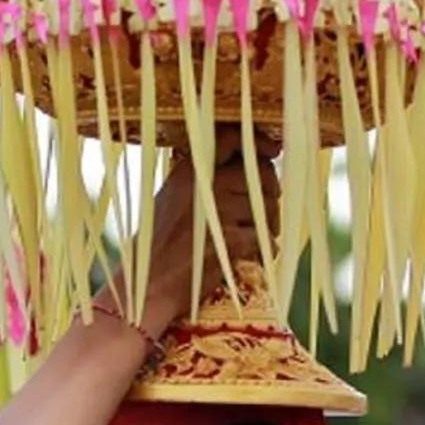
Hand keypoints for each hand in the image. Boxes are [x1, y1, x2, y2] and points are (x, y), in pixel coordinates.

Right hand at [133, 152, 274, 337]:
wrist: (148, 286)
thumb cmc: (159, 247)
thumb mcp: (171, 199)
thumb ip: (204, 180)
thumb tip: (252, 168)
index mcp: (188, 171)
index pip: (232, 138)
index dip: (260, 141)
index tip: (275, 149)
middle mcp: (203, 185)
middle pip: (261, 174)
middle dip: (271, 193)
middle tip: (265, 213)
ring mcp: (218, 212)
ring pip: (268, 207)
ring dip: (270, 225)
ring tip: (257, 239)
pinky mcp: (230, 240)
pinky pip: (264, 237)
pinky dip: (264, 249)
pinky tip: (252, 256)